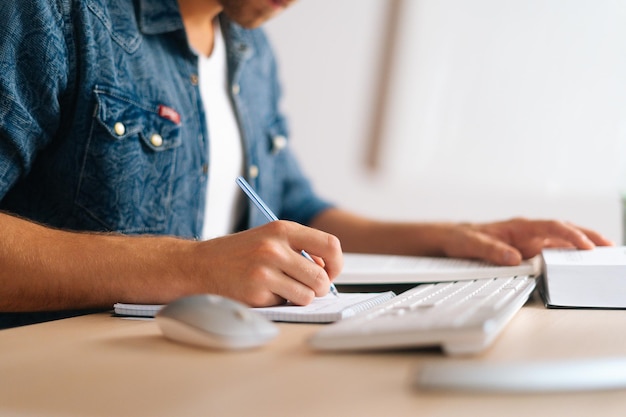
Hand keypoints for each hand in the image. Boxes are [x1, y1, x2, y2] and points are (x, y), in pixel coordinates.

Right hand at [188, 221, 342, 306]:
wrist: (200, 264)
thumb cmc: (239, 253)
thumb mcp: (270, 238)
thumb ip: (299, 248)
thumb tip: (328, 272)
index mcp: (282, 229)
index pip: (330, 245)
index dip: (336, 264)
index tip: (330, 272)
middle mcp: (274, 248)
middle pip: (321, 277)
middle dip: (320, 288)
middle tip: (308, 287)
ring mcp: (264, 271)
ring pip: (307, 295)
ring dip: (300, 297)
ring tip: (283, 289)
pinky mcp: (256, 293)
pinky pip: (285, 304)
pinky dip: (279, 302)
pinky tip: (262, 292)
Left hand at [439, 217, 612, 265]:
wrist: (452, 238)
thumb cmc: (462, 237)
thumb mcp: (471, 244)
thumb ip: (491, 250)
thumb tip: (513, 258)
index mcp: (518, 226)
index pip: (551, 226)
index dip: (570, 235)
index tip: (585, 246)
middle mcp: (527, 232)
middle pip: (563, 230)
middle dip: (587, 236)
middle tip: (608, 246)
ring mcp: (529, 241)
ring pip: (561, 240)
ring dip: (582, 244)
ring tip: (604, 252)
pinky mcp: (527, 250)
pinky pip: (553, 250)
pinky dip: (569, 253)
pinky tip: (580, 261)